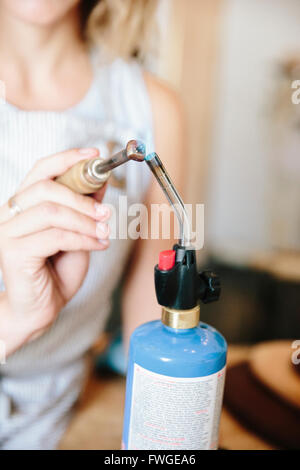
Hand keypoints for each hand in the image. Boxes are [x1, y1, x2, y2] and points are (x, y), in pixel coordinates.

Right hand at [0, 148, 110, 351]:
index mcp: (23, 204)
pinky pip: (55, 236)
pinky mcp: (14, 253)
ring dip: (86, 220)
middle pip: (45, 188)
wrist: (38, 309)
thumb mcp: (76, 233)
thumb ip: (83, 208)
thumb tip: (100, 182)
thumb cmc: (55, 271)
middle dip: (82, 197)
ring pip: (52, 212)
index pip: (41, 169)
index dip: (68, 159)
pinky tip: (97, 245)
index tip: (94, 155)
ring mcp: (8, 233)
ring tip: (104, 231)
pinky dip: (83, 239)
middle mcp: (9, 214)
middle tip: (105, 211)